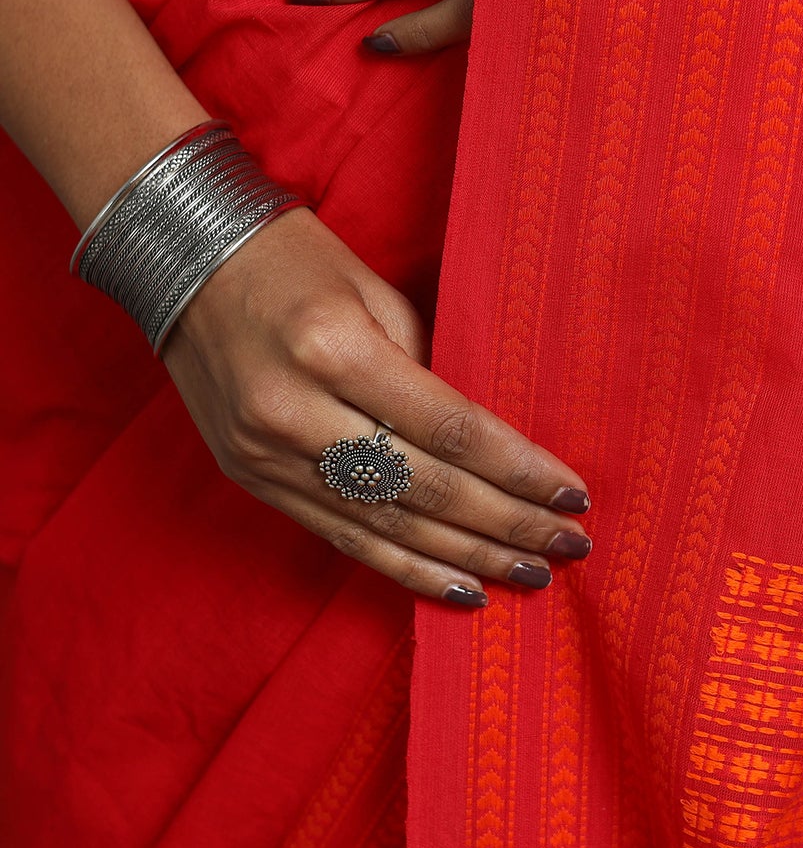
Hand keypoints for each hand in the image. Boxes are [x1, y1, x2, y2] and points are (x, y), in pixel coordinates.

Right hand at [161, 206, 591, 605]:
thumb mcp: (376, 295)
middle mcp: (298, 413)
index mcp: (336, 350)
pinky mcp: (254, 480)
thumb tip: (484, 445)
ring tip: (530, 576)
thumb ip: (427, 371)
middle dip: (507, 524)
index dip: (518, 470)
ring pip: (387, 525)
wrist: (185, 259)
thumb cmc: (298, 261)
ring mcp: (269, 455)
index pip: (450, 430)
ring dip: (467, 558)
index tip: (572, 494)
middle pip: (426, 488)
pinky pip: (342, 538)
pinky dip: (404, 568)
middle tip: (571, 545)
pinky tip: (458, 588)